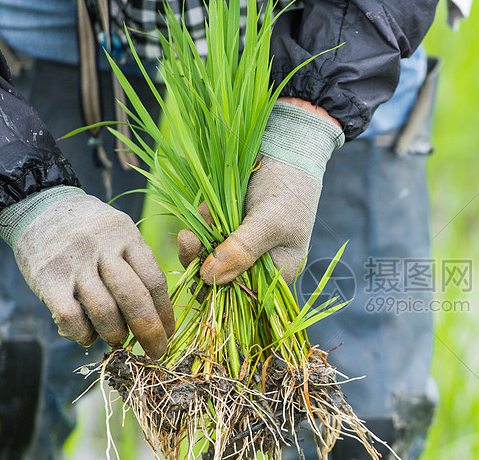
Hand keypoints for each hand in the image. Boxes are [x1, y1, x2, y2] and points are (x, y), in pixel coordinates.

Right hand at [0, 186, 174, 357]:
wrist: (38, 207)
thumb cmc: (89, 229)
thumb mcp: (119, 231)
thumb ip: (137, 262)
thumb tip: (156, 310)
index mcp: (126, 235)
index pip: (154, 281)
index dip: (164, 312)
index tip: (168, 332)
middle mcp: (102, 248)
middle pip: (134, 299)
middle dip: (148, 332)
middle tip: (154, 351)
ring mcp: (74, 264)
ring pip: (104, 312)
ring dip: (115, 334)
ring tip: (117, 339)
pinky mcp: (47, 280)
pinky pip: (72, 318)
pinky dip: (82, 334)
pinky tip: (87, 335)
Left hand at [177, 100, 343, 284]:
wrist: (286, 146)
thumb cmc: (289, 187)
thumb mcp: (268, 223)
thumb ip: (240, 252)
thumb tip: (208, 279)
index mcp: (278, 271)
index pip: (242, 294)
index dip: (217, 289)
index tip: (197, 272)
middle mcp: (258, 262)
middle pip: (221, 277)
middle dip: (201, 260)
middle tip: (189, 240)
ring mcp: (241, 243)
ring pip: (208, 255)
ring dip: (199, 239)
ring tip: (199, 219)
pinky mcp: (228, 225)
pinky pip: (206, 234)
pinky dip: (201, 223)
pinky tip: (204, 210)